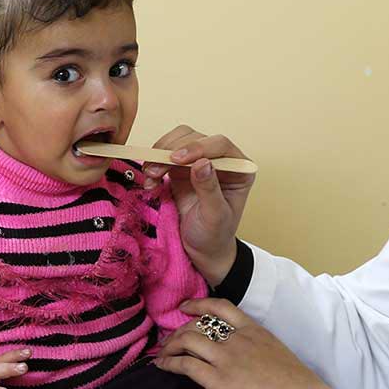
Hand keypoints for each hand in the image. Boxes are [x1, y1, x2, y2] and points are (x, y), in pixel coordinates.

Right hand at [143, 125, 255, 284]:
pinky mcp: (181, 169)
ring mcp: (198, 163)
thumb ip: (209, 189)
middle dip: (172, 151)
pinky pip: (164, 155)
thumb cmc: (214, 235)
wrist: (202, 251)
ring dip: (159, 154)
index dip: (197, 147)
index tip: (177, 159)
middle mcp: (220, 161)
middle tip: (155, 170)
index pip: (219, 144)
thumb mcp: (215, 216)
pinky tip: (150, 182)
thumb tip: (202, 162)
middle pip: (195, 138)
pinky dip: (154, 164)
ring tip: (150, 176)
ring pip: (177, 141)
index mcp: (238, 169)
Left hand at [154, 299, 333, 388]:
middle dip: (180, 331)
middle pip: (199, 324)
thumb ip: (259, 355)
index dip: (199, 304)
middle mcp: (238, 339)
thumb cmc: (298, 388)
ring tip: (162, 354)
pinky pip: (185, 364)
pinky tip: (161, 366)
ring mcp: (226, 358)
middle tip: (170, 340)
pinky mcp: (217, 379)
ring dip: (170, 346)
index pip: (222, 306)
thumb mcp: (279, 358)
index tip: (186, 307)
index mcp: (256, 331)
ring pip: (187, 340)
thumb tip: (248, 367)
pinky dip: (169, 363)